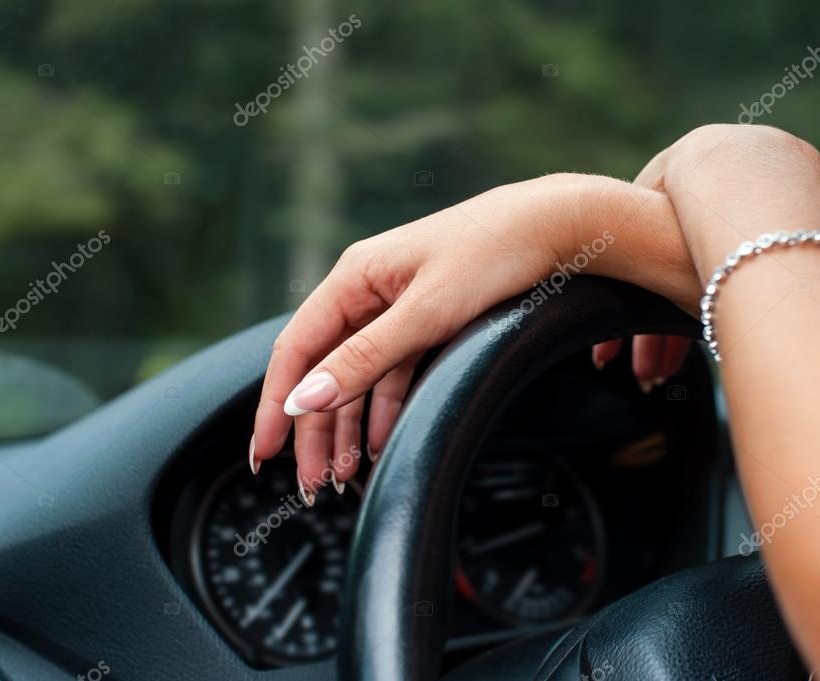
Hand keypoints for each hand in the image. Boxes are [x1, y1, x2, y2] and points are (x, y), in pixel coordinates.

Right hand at [250, 173, 693, 503]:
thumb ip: (364, 358)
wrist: (556, 227)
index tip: (264, 455)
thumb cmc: (492, 255)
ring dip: (348, 427)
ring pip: (358, 377)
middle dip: (314, 431)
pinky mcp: (427, 320)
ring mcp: (397, 307)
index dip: (275, 406)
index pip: (296, 350)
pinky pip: (393, 373)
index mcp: (353, 279)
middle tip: (314, 487)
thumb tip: (303, 400)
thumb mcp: (425, 314)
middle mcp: (367, 292)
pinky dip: (384, 410)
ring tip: (342, 478)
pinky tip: (378, 444)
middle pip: (324, 370)